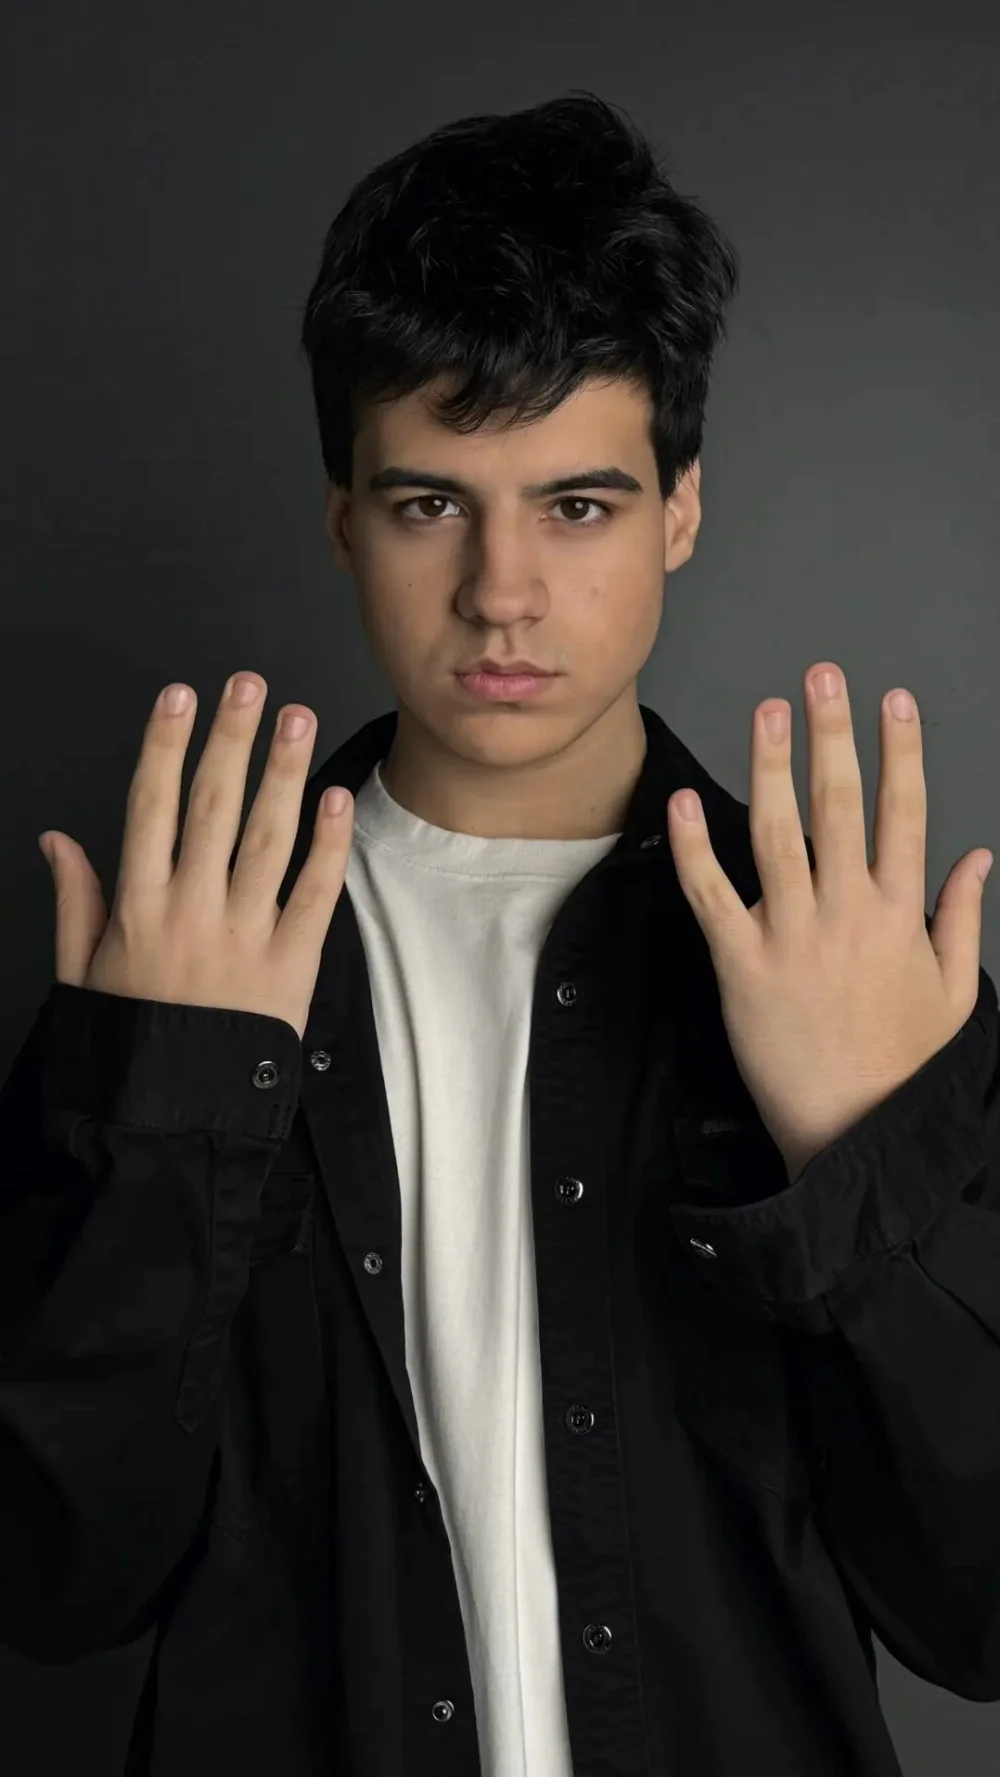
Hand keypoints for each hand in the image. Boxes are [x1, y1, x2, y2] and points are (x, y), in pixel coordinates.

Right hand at [38, 672, 353, 1041]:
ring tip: (296, 717)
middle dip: (231, 740)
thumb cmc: (131, 1042)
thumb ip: (75, 901)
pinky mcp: (292, 963)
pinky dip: (326, 844)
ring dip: (283, 773)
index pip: (152, 808)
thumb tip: (57, 837)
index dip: (165, 747)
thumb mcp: (81, 974)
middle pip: (213, 807)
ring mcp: (246, 935)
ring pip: (267, 838)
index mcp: (138, 908)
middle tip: (249, 685)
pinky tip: (333, 797)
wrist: (176, 1116)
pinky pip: (314, 893)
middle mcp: (192, 911)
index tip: (180, 697)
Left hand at [666, 662, 992, 1179]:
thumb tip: (978, 857)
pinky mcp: (742, 966)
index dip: (900, 752)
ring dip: (771, 767)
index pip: (905, 814)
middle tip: (823, 677)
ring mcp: (793, 936)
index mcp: (902, 915)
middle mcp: (849, 914)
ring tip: (767, 711)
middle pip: (842, 806)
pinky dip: (693, 850)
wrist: (856, 1134)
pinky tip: (684, 803)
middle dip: (833, 735)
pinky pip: (712, 897)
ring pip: (778, 835)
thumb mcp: (954, 992)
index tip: (893, 702)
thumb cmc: (903, 1067)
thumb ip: (961, 917)